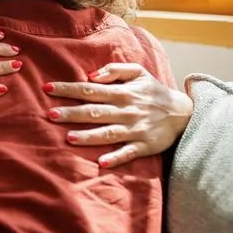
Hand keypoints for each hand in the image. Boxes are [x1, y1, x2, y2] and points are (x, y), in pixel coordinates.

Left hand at [44, 63, 192, 167]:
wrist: (185, 113)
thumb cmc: (153, 92)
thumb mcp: (138, 73)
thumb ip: (115, 69)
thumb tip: (92, 75)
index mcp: (122, 92)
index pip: (90, 89)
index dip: (68, 89)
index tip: (47, 88)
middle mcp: (126, 110)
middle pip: (95, 111)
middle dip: (72, 113)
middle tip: (51, 114)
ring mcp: (135, 129)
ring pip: (108, 133)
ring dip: (89, 136)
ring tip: (69, 138)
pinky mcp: (145, 145)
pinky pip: (129, 153)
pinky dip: (116, 157)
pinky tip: (102, 162)